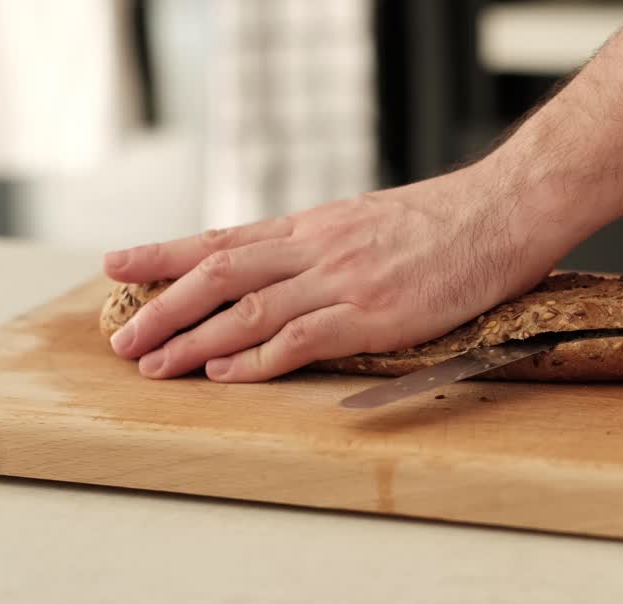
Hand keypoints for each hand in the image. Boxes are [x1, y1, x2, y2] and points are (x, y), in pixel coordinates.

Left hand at [102, 164, 557, 381]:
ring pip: (249, 309)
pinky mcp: (375, 314)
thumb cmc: (450, 220)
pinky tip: (225, 374)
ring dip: (194, 339)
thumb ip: (329, 245)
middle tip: (122, 336)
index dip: (165, 253)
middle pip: (219, 273)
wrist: (505, 210)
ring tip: (153, 364)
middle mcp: (317, 248)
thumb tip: (294, 268)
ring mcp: (343, 280)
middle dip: (163, 306)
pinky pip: (302, 337)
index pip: (223, 238)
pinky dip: (257, 358)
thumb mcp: (373, 220)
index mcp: (316, 225)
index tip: (117, 264)